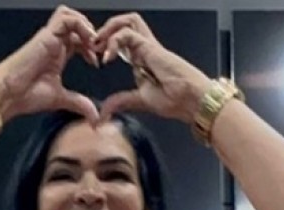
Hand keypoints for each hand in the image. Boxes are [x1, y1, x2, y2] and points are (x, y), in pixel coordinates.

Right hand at [0, 5, 99, 123]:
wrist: (8, 94)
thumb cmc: (26, 95)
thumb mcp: (60, 99)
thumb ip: (78, 103)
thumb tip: (94, 116)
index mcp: (57, 55)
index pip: (78, 40)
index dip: (91, 47)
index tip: (96, 63)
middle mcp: (53, 43)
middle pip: (77, 25)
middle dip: (92, 35)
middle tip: (98, 51)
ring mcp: (49, 37)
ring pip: (71, 16)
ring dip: (86, 26)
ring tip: (92, 43)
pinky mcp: (46, 35)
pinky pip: (66, 19)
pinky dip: (81, 26)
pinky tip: (87, 42)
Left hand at [94, 13, 212, 123]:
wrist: (191, 101)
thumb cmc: (175, 100)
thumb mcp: (139, 101)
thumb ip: (121, 102)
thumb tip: (103, 114)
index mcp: (141, 59)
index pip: (121, 40)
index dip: (105, 44)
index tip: (94, 57)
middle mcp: (145, 49)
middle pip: (125, 24)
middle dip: (105, 30)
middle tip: (93, 46)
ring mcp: (148, 46)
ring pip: (128, 21)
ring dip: (109, 28)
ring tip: (98, 45)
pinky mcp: (151, 47)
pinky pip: (128, 34)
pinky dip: (114, 41)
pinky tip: (108, 57)